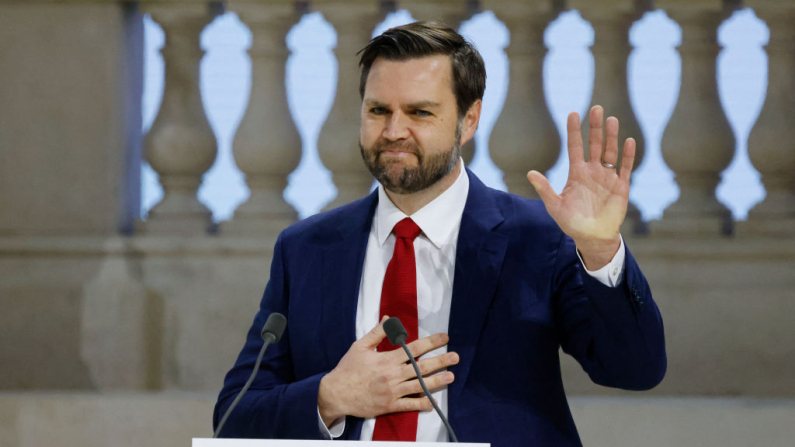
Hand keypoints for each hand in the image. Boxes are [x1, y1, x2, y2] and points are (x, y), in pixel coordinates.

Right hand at [317, 317, 457, 426]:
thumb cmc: (348, 368)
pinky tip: (433, 401)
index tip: (445, 337)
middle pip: (421, 367)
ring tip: (451, 376)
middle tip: (455, 357)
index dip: (431, 342)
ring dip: (437, 381)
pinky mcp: (390, 405)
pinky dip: (422, 404)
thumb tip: (390, 318)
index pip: (414, 348)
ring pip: (419, 386)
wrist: (336, 393)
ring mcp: (392, 391)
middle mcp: (393, 375)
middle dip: (441, 361)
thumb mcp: (360, 346)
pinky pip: (409, 405)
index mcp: (387, 359)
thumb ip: (378, 332)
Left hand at [527, 106, 635, 269]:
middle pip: (595, 144)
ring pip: (611, 152)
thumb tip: (530, 173)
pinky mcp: (621, 186)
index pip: (575, 147)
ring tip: (611, 119)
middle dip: (595, 127)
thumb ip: (545, 189)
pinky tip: (629, 141)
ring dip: (612, 136)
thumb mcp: (555, 206)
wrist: (592, 238)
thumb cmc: (572, 223)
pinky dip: (627, 155)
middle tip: (596, 107)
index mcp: (576, 173)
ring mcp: (607, 177)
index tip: (573, 113)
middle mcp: (593, 171)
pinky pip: (625, 168)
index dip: (574, 131)